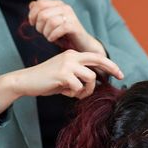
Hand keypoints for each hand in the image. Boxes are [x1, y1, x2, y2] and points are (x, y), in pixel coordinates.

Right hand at [0, 50, 123, 113]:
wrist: (25, 81)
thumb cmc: (46, 81)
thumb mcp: (65, 75)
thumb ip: (78, 76)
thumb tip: (94, 83)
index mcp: (72, 54)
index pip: (95, 56)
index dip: (109, 64)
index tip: (120, 73)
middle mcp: (71, 56)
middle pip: (98, 60)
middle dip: (112, 68)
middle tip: (121, 76)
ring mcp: (67, 64)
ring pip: (90, 78)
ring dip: (86, 90)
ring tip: (74, 93)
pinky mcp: (63, 74)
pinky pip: (78, 87)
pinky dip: (73, 94)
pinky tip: (64, 92)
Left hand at [28, 0, 105, 54]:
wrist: (81, 43)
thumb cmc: (64, 33)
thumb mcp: (50, 22)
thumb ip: (41, 12)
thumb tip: (31, 4)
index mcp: (58, 4)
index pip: (39, 3)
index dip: (32, 15)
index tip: (32, 24)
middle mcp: (65, 7)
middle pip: (43, 14)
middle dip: (39, 26)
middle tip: (42, 33)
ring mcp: (71, 16)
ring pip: (51, 22)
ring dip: (45, 32)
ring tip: (48, 36)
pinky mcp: (75, 26)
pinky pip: (60, 29)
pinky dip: (53, 36)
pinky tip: (53, 39)